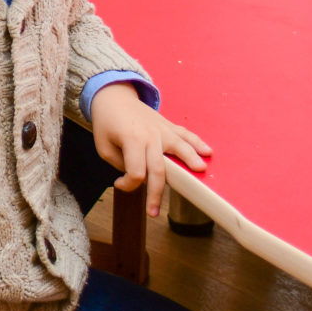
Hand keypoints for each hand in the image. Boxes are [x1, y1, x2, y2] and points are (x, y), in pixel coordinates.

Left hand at [89, 83, 209, 217]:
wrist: (113, 97)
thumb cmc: (107, 124)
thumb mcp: (103, 146)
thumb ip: (119, 164)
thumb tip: (139, 177)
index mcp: (131, 140)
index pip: (135, 172)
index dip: (127, 184)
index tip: (118, 183)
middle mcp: (149, 135)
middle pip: (159, 168)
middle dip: (156, 193)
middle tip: (153, 213)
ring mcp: (161, 129)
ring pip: (179, 147)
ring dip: (191, 160)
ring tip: (201, 171)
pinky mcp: (167, 125)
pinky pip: (185, 134)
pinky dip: (197, 143)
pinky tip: (208, 152)